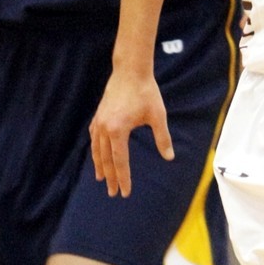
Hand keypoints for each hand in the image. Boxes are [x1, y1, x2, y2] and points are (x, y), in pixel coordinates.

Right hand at [89, 70, 173, 197]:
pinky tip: (97, 156)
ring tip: (101, 179)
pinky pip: (94, 138)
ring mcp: (99, 122)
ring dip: (99, 166)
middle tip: (113, 193)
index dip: (123, 178)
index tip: (124, 192)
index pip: (120, 161)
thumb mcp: (158, 116)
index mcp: (118, 131)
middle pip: (106, 159)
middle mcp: (104, 128)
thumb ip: (162, 138)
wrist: (130, 71)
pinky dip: (95, 150)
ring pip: (97, 150)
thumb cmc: (146, 93)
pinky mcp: (98, 116)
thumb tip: (169, 157)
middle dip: (111, 177)